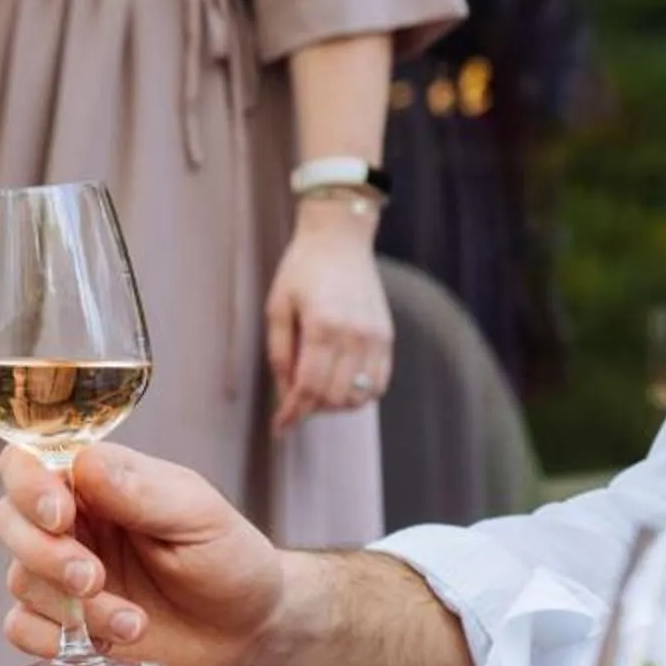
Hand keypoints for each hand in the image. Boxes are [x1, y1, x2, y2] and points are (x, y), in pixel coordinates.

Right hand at [0, 442, 287, 665]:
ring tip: (133, 624)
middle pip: (8, 520)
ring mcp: (61, 575)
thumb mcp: (198, 516)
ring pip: (20, 579)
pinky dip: (51, 640)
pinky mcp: (63, 624)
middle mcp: (71, 523)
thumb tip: (82, 462)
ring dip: (72, 608)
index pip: (28, 463)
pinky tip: (103, 646)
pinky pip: (20, 628)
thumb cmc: (229, 558)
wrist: (248, 630)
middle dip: (45, 554)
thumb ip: (141, 491)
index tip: (61, 517)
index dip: (29, 486)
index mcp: (96, 482)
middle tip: (93, 579)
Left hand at [265, 209, 391, 432]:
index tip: (280, 427)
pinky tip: (342, 387)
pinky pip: (379, 384)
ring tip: (317, 393)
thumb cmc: (301, 270)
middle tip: (294, 403)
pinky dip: (360, 395)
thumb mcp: (278, 306)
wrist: (340, 239)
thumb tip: (285, 394)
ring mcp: (375, 337)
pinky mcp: (387, 336)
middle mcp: (354, 335)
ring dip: (335, 405)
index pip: (308, 387)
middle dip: (310, 409)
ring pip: (359, 397)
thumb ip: (280, 353)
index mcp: (322, 326)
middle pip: (334, 397)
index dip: (292, 413)